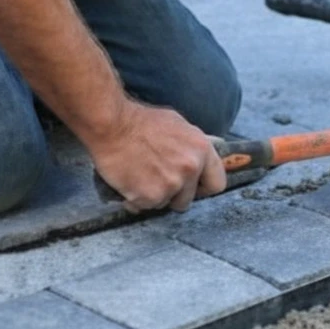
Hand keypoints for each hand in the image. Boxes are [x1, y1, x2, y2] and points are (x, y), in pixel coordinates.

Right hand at [91, 101, 226, 212]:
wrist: (112, 124)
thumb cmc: (141, 122)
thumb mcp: (178, 125)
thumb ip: (192, 147)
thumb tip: (198, 160)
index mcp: (202, 150)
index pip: (217, 183)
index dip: (202, 188)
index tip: (192, 188)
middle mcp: (191, 168)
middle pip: (188, 200)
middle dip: (174, 195)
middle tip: (157, 181)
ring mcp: (172, 184)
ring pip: (166, 204)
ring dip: (154, 196)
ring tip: (140, 177)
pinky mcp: (151, 196)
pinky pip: (146, 207)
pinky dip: (136, 200)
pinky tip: (128, 182)